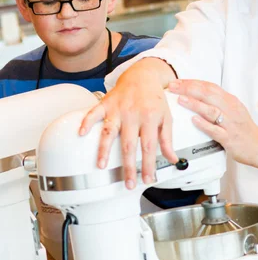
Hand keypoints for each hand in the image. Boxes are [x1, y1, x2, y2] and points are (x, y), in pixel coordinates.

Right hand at [79, 60, 177, 188]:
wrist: (143, 76)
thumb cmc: (154, 98)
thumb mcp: (167, 117)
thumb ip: (168, 139)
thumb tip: (172, 158)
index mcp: (150, 118)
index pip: (149, 146)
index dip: (148, 165)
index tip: (147, 179)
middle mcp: (133, 114)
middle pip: (129, 144)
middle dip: (128, 166)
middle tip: (128, 182)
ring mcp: (118, 109)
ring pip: (109, 131)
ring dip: (103, 149)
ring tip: (101, 165)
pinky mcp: (106, 104)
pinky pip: (94, 113)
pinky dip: (86, 122)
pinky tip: (82, 133)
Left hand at [169, 79, 257, 165]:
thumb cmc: (243, 129)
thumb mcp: (233, 110)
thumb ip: (218, 102)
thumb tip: (198, 94)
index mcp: (230, 101)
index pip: (210, 87)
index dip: (193, 82)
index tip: (179, 81)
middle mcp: (231, 110)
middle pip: (208, 94)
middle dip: (189, 88)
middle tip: (174, 86)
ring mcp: (230, 124)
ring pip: (211, 110)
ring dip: (195, 104)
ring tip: (181, 99)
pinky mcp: (229, 138)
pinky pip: (215, 130)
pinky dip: (204, 124)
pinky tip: (194, 120)